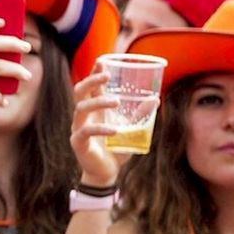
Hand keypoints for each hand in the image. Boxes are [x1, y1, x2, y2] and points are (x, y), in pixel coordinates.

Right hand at [70, 68, 132, 185]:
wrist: (106, 173)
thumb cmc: (116, 149)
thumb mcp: (132, 130)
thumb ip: (140, 115)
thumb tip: (154, 99)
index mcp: (94, 110)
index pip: (91, 86)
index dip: (94, 73)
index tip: (103, 61)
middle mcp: (84, 116)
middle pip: (80, 92)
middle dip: (91, 81)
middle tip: (106, 76)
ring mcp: (78, 128)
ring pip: (81, 108)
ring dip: (98, 102)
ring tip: (116, 102)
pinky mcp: (78, 143)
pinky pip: (86, 132)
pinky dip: (100, 129)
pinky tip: (115, 129)